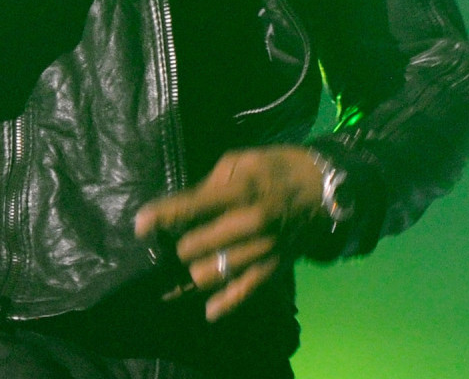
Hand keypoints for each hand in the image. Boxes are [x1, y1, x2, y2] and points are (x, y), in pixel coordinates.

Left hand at [133, 145, 325, 320]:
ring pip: (209, 274)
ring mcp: (261, 250)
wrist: (328, 191)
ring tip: (188, 264)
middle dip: (177, 245)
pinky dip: (223, 304)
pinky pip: (243, 293)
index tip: (140, 226)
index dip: (160, 217)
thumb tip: (181, 208)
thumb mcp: (243, 160)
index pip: (190, 207)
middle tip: (171, 242)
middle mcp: (249, 224)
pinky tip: (209, 309)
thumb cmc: (279, 169)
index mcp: (241, 191)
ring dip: (192, 271)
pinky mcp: (273, 268)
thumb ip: (210, 184)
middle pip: (193, 247)